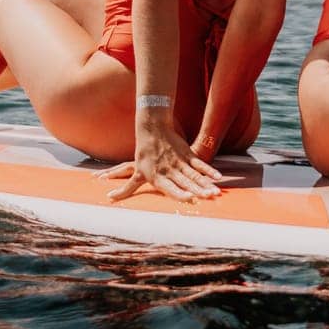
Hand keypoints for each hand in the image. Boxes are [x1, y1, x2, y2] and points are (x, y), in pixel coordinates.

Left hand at [98, 117, 223, 201]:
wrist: (152, 129)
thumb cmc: (143, 154)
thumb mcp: (135, 173)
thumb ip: (126, 189)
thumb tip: (110, 199)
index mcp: (158, 177)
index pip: (170, 187)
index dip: (180, 193)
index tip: (189, 199)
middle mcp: (170, 170)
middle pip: (186, 182)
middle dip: (199, 190)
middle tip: (210, 197)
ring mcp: (179, 162)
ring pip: (195, 175)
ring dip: (206, 183)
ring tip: (216, 192)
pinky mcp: (187, 154)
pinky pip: (199, 164)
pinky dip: (209, 171)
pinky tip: (218, 178)